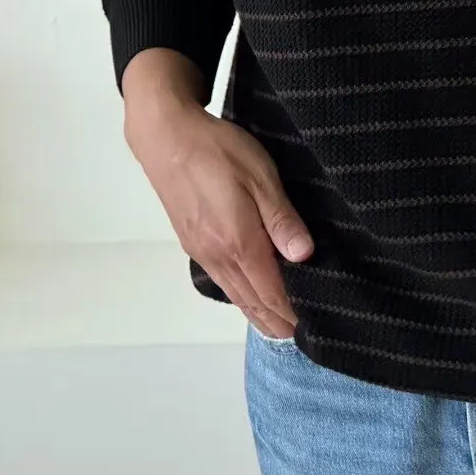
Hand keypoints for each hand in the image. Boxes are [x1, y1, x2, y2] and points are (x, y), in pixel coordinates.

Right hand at [124, 92, 312, 339]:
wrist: (164, 136)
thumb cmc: (216, 150)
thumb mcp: (260, 177)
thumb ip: (281, 219)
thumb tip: (303, 255)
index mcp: (239, 242)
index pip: (271, 293)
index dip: (291, 314)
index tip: (311, 329)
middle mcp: (217, 255)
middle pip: (252, 302)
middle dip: (277, 322)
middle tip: (300, 338)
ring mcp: (201, 251)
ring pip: (235, 295)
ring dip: (257, 313)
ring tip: (278, 327)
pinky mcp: (192, 242)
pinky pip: (221, 280)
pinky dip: (240, 296)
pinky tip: (250, 295)